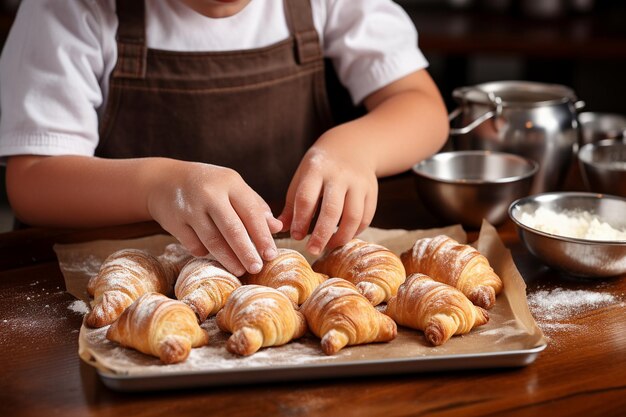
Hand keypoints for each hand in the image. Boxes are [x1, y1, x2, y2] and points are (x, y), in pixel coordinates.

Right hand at [146, 161, 281, 275]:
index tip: (271, 255)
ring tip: (241, 270)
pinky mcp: (174, 222)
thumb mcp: (233, 187)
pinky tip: (216, 258)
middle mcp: (209, 193)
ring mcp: (190, 208)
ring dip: (228, 259)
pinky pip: (194, 244)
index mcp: (230, 182)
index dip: (262, 236)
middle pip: (232, 229)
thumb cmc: (209, 186)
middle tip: (257, 268)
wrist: (164, 180)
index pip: (251, 212)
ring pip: (212, 240)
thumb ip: (255, 206)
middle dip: (246, 252)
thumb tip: (277, 227)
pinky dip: (206, 253)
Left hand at [278, 132, 377, 255]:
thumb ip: (292, 204)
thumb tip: (281, 229)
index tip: (296, 236)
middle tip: (312, 250)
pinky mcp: (372, 191)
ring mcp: (358, 183)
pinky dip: (354, 232)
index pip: (307, 198)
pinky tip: (342, 237)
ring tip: (328, 246)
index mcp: (316, 170)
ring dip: (340, 237)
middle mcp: (339, 175)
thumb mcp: (302, 178)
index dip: (300, 220)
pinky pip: (366, 217)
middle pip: (332, 210)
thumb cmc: (320, 167)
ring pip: (353, 216)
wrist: (351, 146)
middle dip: (321, 234)